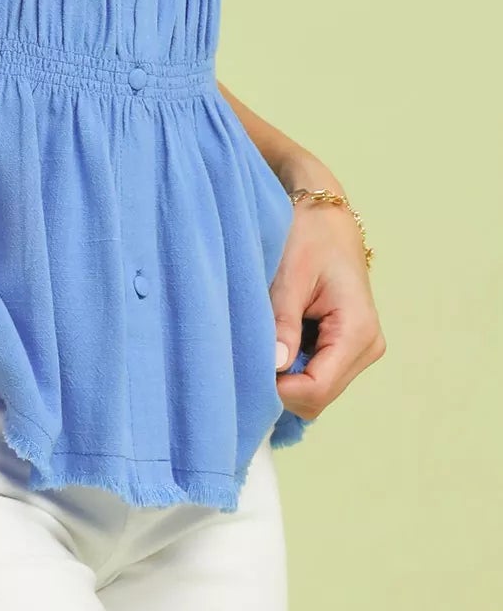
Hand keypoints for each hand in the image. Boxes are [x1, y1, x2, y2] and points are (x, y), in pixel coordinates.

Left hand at [270, 148, 385, 422]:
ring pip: (315, 390)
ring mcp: (358, 350)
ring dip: (283, 376)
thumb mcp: (289, 275)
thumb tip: (272, 367)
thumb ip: (282, 322)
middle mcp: (367, 347)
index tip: (244, 371)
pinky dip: (289, 366)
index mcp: (358, 330)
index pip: (318, 389)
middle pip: (317, 397)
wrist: (324, 213)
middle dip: (279, 386)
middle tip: (243, 357)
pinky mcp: (345, 346)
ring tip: (257, 343)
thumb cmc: (308, 234)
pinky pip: (314, 373)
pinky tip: (271, 341)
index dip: (279, 391)